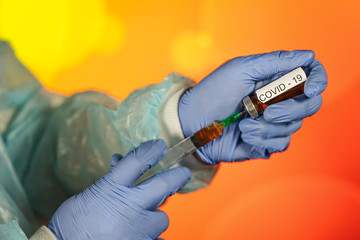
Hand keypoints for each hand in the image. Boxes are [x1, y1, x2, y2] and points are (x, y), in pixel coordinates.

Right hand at [48, 140, 190, 239]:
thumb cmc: (73, 224)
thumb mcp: (91, 195)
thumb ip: (112, 181)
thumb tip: (121, 164)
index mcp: (111, 189)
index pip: (136, 161)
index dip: (151, 150)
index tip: (160, 146)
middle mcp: (130, 207)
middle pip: (164, 185)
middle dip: (176, 177)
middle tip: (182, 174)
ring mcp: (139, 230)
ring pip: (161, 217)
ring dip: (154, 217)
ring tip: (138, 222)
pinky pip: (157, 239)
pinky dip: (150, 237)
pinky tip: (136, 236)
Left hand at [179, 50, 326, 163]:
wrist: (193, 124)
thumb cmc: (212, 92)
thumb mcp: (240, 69)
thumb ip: (274, 62)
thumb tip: (308, 56)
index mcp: (274, 79)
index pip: (310, 77)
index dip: (318, 81)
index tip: (311, 89)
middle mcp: (278, 100)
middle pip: (310, 105)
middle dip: (290, 110)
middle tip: (266, 112)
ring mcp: (273, 123)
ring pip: (294, 127)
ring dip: (267, 128)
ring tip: (243, 124)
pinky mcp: (265, 142)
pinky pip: (281, 144)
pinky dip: (262, 141)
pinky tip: (245, 136)